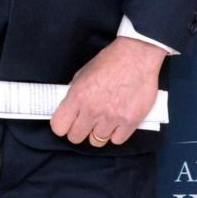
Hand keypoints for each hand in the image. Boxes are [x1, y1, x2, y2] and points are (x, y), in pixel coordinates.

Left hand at [50, 37, 165, 147]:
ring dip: (99, 132)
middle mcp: (93, 110)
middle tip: (86, 122)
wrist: (137, 56)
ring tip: (104, 118)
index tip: (66, 123)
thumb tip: (68, 109)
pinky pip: (116, 140)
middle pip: (76, 137)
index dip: (62, 126)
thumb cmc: (111, 62)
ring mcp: (112, 118)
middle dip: (79, 130)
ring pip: (97, 141)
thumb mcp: (83, 73)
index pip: (59, 126)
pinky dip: (116, 133)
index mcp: (78, 96)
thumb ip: (74, 93)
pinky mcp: (130, 122)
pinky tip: (117, 121)